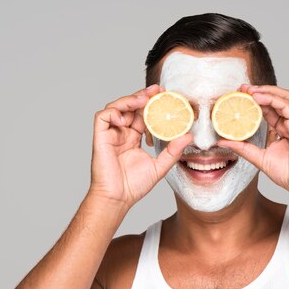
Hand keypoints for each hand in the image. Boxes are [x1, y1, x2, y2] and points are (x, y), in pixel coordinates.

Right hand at [89, 85, 191, 207]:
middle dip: (142, 96)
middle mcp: (121, 133)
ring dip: (130, 100)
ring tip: (144, 99)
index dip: (152, 104)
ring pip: (116, 107)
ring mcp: (110, 134)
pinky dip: (114, 111)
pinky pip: (103, 116)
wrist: (118, 198)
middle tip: (157, 89)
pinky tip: (126, 116)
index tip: (165, 96)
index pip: (142, 115)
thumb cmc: (134, 186)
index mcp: (133, 138)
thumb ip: (173, 151)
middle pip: (130, 107)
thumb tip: (188, 136)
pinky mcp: (100, 137)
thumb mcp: (160, 166)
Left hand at [217, 84, 288, 195]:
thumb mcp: (258, 157)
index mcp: (282, 129)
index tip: (238, 96)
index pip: (267, 109)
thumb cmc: (288, 174)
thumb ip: (242, 148)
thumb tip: (222, 142)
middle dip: (258, 91)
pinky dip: (271, 98)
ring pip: (282, 97)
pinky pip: (286, 105)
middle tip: (241, 88)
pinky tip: (258, 97)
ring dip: (265, 90)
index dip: (253, 101)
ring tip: (248, 90)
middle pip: (275, 99)